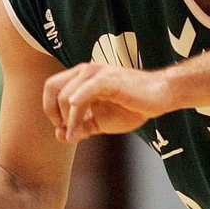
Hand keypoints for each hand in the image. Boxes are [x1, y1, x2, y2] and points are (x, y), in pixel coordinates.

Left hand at [42, 62, 172, 141]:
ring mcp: (96, 74)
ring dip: (69, 120)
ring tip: (78, 135)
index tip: (63, 129)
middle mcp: (85, 72)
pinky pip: (87, 88)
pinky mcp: (109, 80)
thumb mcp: (100, 121)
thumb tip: (60, 136)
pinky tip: (74, 105)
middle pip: (52, 88)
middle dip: (54, 113)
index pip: (51, 88)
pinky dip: (78, 98)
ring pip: (67, 95)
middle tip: (68, 131)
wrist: (159, 98)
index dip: (50, 110)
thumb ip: (80, 127)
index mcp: (81, 78)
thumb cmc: (131, 107)